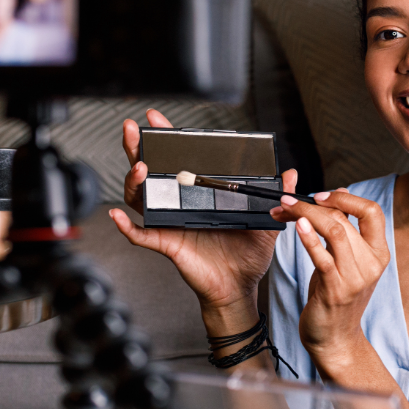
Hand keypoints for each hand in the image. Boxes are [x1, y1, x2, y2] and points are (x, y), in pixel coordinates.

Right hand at [110, 109, 284, 328]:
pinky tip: (118, 215)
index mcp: (200, 194)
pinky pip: (141, 236)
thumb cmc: (247, 257)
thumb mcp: (266, 222)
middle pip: (151, 172)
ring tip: (139, 167)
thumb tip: (290, 174)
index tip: (156, 120)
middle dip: (137, 148)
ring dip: (135, 182)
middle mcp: (180, 205)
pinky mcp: (168, 244)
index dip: (166, 140)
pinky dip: (126, 227)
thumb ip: (277, 196)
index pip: (179, 161)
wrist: (240, 288)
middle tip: (133, 130)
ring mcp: (170, 223)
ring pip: (141, 198)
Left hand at [269, 189, 389, 367]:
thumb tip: (342, 194)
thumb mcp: (347, 261)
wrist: (336, 339)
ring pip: (334, 231)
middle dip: (311, 205)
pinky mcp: (335, 289)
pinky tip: (297, 227)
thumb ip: (347, 230)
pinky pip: (323, 257)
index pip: (372, 211)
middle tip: (287, 201)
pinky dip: (309, 238)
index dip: (346, 198)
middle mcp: (371, 263)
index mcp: (378, 253)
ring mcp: (355, 277)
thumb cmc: (338, 298)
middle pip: (345, 219)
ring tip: (285, 209)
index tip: (320, 194)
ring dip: (306, 215)